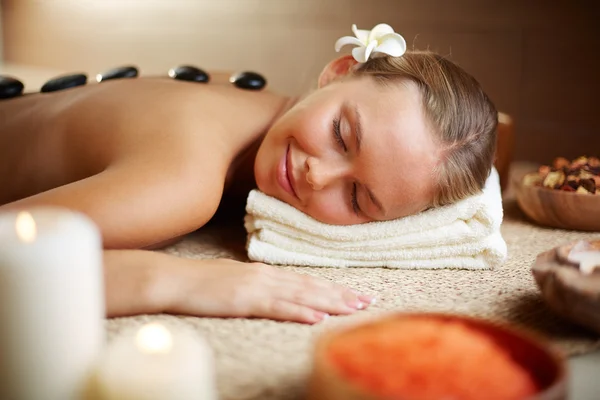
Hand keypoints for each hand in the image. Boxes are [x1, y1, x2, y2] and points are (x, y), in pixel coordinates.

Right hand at [166, 258, 375, 323]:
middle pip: (311, 286)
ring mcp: (257, 287)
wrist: (174, 279)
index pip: (306, 280)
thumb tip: (276, 293)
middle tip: (368, 300)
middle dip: (341, 294)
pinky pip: (277, 306)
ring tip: (354, 308)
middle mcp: (267, 276)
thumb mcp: (235, 280)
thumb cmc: (200, 282)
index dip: (332, 287)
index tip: (354, 293)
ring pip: (302, 294)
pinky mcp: (245, 299)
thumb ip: (257, 286)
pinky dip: (300, 311)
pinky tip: (317, 317)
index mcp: (265, 272)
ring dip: (330, 302)